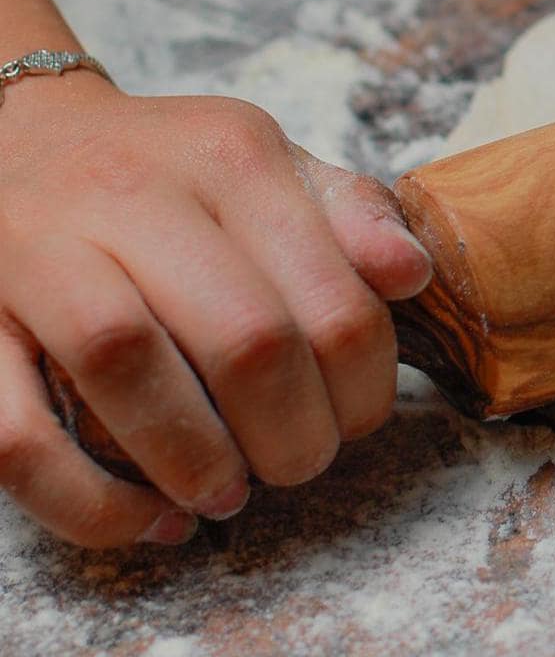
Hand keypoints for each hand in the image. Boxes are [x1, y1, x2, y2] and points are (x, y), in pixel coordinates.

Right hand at [0, 73, 433, 547]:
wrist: (12, 138)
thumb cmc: (164, 172)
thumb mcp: (265, 165)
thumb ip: (348, 214)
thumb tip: (413, 276)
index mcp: (231, 158)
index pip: (334, 296)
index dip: (364, 385)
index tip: (358, 420)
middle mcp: (133, 193)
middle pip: (245, 337)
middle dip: (293, 434)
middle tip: (299, 465)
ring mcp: (38, 253)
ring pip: (125, 368)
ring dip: (196, 462)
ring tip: (229, 495)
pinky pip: (16, 435)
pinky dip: (88, 500)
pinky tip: (148, 518)